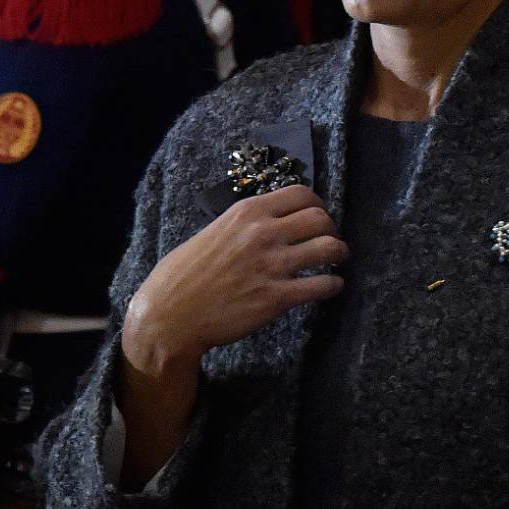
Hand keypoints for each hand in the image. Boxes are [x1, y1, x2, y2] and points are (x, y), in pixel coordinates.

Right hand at [122, 184, 345, 377]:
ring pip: (330, 248)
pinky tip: (329, 287)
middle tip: (326, 241)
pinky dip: (333, 286)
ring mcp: (272, 265)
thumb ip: (242, 225)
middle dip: (330, 229)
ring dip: (338, 254)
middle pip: (321, 218)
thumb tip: (266, 224)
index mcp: (246, 212)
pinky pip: (323, 285)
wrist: (170, 314)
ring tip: (334, 262)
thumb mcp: (211, 232)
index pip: (301, 194)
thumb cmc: (182, 274)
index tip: (316, 217)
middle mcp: (263, 233)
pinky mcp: (277, 297)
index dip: (316, 205)